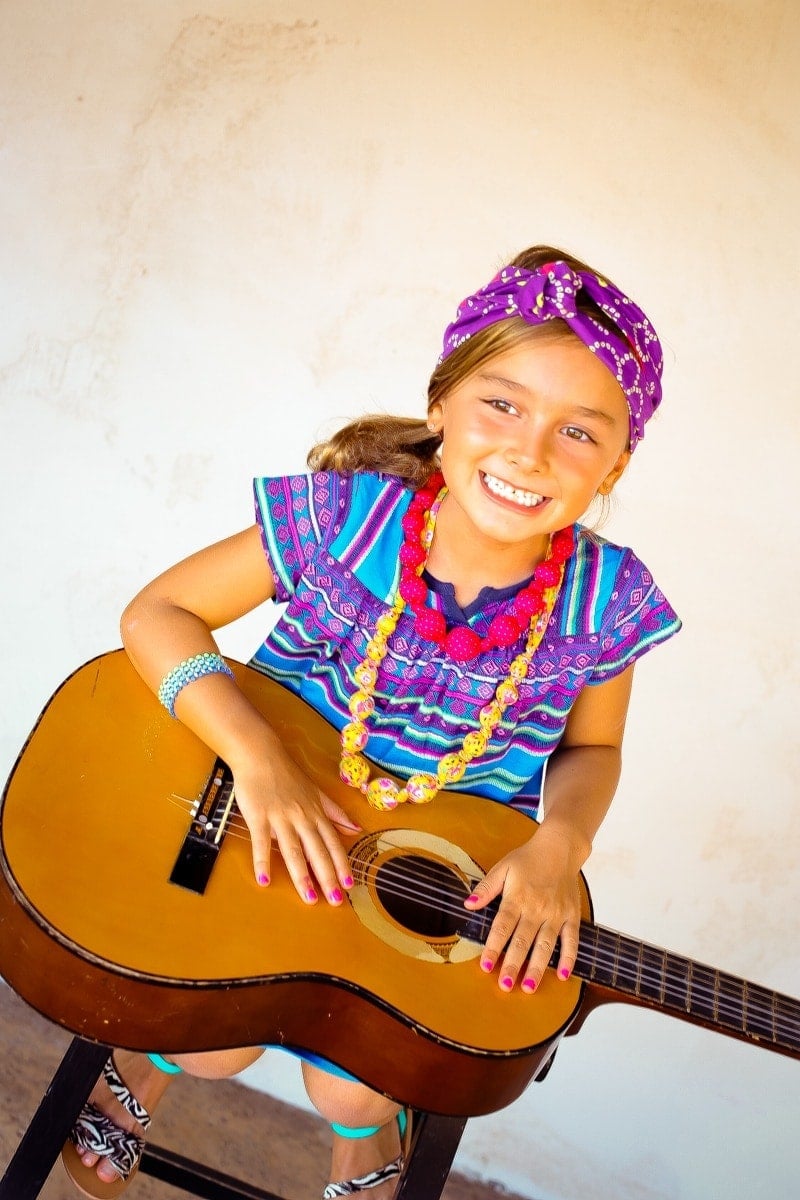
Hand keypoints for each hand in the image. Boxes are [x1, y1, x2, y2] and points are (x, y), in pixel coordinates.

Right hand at [230, 742, 359, 906]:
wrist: (261, 755)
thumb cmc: (287, 775)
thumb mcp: (316, 791)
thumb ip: (334, 812)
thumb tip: (356, 828)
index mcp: (316, 813)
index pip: (332, 843)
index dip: (342, 864)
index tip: (350, 885)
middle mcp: (302, 817)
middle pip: (317, 851)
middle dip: (328, 877)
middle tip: (336, 901)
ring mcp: (280, 817)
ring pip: (293, 850)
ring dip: (302, 875)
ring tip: (310, 898)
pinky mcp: (259, 816)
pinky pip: (261, 842)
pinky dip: (262, 861)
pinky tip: (265, 880)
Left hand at [463, 830, 581, 991]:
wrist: (560, 848)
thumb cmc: (528, 858)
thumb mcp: (503, 868)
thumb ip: (486, 888)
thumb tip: (468, 904)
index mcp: (517, 898)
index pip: (502, 927)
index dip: (493, 947)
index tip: (485, 966)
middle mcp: (537, 908)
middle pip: (523, 941)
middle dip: (513, 964)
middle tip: (505, 985)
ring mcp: (556, 914)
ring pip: (546, 945)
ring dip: (538, 968)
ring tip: (529, 987)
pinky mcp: (571, 916)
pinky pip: (571, 940)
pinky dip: (569, 958)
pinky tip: (564, 975)